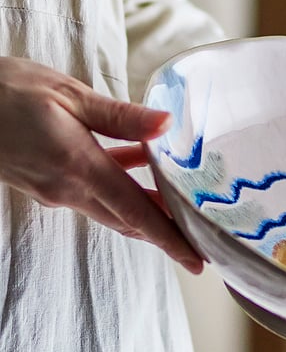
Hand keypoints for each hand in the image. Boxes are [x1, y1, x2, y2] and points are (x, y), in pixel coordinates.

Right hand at [0, 57, 202, 272]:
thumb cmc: (7, 90)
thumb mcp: (68, 93)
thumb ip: (119, 116)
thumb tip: (165, 125)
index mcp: (79, 167)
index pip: (136, 213)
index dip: (170, 238)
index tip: (196, 260)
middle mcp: (68, 189)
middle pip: (128, 219)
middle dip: (165, 230)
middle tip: (200, 236)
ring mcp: (55, 190)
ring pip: (111, 209)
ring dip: (145, 208)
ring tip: (180, 201)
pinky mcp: (47, 183)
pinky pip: (93, 193)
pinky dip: (120, 188)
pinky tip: (140, 163)